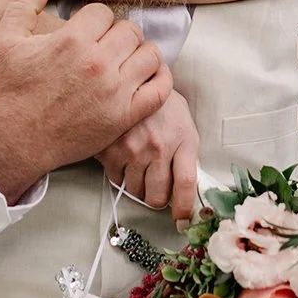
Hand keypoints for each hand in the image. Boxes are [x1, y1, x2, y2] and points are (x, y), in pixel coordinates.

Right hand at [0, 0, 171, 203]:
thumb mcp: (5, 41)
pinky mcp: (125, 115)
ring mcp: (115, 91)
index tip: (89, 34)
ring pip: (150, 54)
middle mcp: (97, 63)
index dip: (96, 21)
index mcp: (72, 40)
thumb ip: (24, 3)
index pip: (104, 13)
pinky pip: (161, 89)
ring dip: (141, 54)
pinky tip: (147, 77)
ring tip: (127, 60)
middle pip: (129, 30)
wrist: (17, 139)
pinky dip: (160, 79)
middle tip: (108, 47)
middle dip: (118, 35)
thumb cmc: (11, 90)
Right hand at [96, 90, 198, 224]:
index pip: (186, 184)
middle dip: (157, 199)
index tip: (181, 220)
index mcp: (183, 140)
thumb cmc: (161, 103)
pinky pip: (115, 179)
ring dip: (137, 187)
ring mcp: (133, 149)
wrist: (134, 78)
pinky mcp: (111, 149)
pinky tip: (123, 159)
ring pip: (134, 191)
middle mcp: (159, 147)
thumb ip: (185, 153)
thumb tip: (187, 187)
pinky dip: (119, 176)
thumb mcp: (184, 123)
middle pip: (158, 196)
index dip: (184, 208)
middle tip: (155, 191)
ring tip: (138, 170)